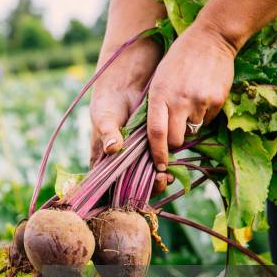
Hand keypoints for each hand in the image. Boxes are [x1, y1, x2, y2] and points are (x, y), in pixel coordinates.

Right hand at [90, 37, 172, 192]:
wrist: (127, 84)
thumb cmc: (108, 102)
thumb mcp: (104, 117)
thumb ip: (108, 133)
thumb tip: (113, 149)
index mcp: (103, 160)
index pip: (108, 185)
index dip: (120, 193)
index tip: (135, 193)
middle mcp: (119, 162)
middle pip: (130, 185)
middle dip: (145, 188)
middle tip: (158, 181)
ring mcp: (135, 156)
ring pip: (145, 176)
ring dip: (156, 180)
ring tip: (166, 177)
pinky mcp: (151, 147)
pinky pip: (157, 162)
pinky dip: (165, 166)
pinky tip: (173, 168)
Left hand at [147, 21, 236, 172]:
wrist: (211, 38)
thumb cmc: (178, 61)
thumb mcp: (158, 81)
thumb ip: (156, 107)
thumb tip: (154, 138)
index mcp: (159, 96)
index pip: (156, 133)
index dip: (157, 153)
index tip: (158, 165)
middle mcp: (179, 100)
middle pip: (175, 140)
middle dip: (173, 144)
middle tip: (173, 137)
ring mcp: (200, 101)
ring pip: (192, 131)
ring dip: (189, 127)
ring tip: (188, 107)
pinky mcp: (218, 100)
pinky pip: (208, 120)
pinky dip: (203, 116)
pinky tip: (201, 98)